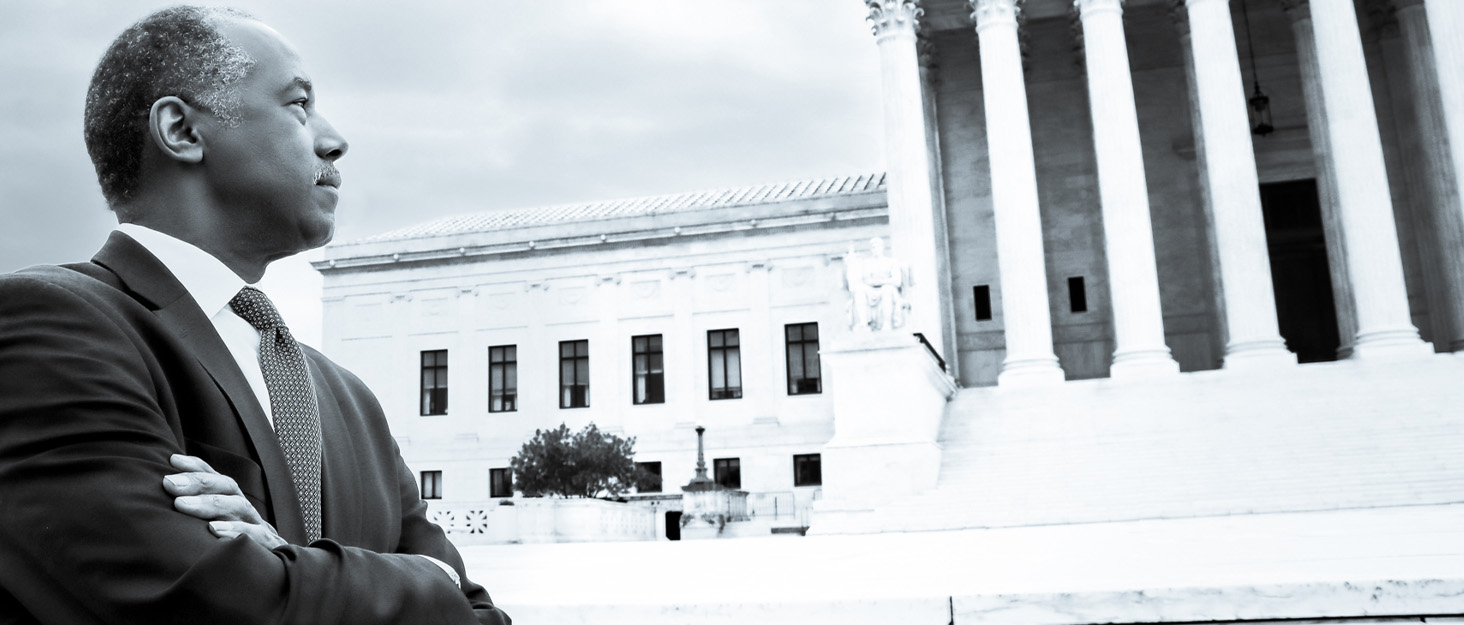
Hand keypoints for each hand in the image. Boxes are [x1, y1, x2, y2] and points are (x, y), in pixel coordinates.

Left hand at [163, 454, 286, 548]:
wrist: (277, 575)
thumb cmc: (237, 552)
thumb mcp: (219, 530)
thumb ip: (200, 517)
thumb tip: (168, 499)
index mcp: (233, 504)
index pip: (216, 479)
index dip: (196, 467)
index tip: (172, 461)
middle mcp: (245, 511)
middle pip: (226, 487)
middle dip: (198, 482)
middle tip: (169, 484)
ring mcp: (258, 527)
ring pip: (237, 506)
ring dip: (209, 503)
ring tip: (182, 505)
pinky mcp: (268, 546)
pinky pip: (254, 535)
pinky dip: (235, 531)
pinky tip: (213, 531)